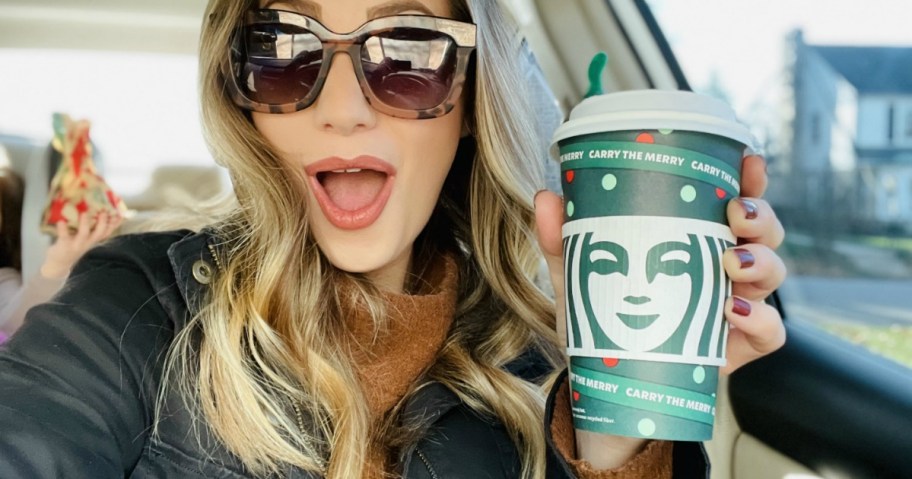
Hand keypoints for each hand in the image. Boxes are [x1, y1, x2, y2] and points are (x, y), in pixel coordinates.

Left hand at [41, 213, 122, 278]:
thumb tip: (94, 209)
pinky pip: (64, 236)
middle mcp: (88, 242)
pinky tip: (61, 221)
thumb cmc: (74, 247)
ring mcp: (77, 244)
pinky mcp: (64, 245)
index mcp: (94, 239)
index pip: (108, 231)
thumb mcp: (86, 239)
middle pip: (100, 233)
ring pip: (84, 235)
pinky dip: (62, 229)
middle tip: (104, 211)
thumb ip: (91, 228)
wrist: (60, 264)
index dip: (115, 223)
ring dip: (85, 224)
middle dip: (103, 222)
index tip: (120, 213)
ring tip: (84, 213)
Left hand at [533, 154, 786, 466]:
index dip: (750, 178)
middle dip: (760, 216)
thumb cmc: (603, 315)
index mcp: (696, 238)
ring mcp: (738, 305)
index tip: (748, 161)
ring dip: (761, 261)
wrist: (606, 376)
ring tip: (732, 263)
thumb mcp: (580, 275)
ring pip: (773, 273)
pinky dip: (761, 319)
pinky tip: (733, 311)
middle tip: (735, 216)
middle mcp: (725, 266)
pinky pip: (772, 331)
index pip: (734, 200)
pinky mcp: (741, 346)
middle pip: (765, 231)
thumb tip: (547, 197)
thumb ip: (563, 240)